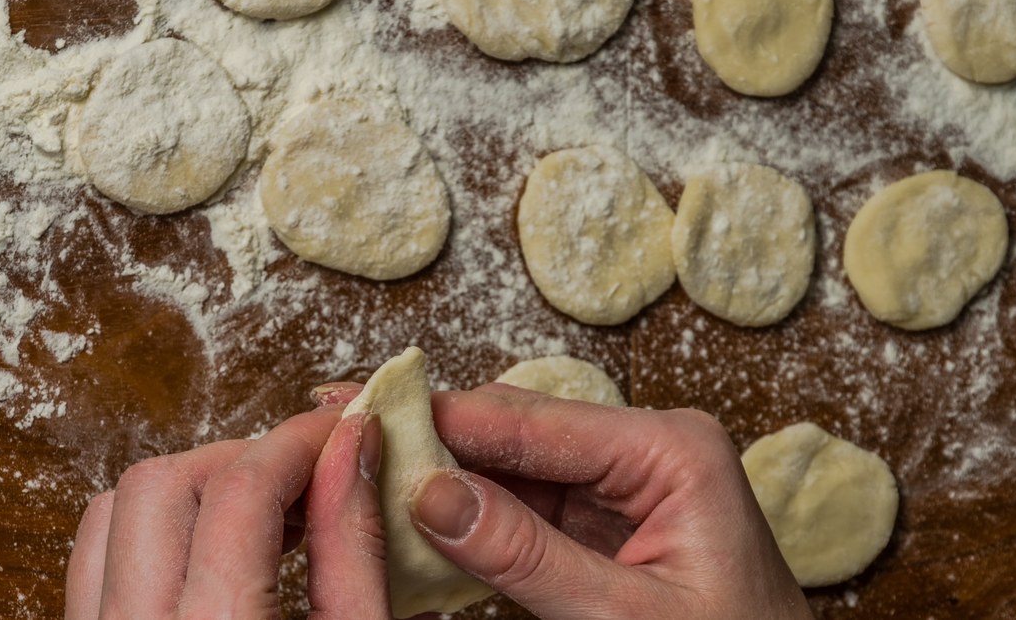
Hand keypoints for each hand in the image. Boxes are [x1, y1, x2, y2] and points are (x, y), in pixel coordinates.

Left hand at [64, 404, 393, 619]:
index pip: (238, 493)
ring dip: (193, 491)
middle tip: (309, 477)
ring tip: (267, 517)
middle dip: (242, 460)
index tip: (341, 429)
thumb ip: (356, 550)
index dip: (298, 442)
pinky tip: (220, 552)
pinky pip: (97, 560)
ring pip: (113, 512)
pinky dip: (157, 531)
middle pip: (160, 487)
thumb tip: (352, 447)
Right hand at [318, 382, 810, 618]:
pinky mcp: (604, 524)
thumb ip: (527, 556)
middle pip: (513, 432)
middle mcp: (645, 451)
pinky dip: (469, 519)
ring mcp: (622, 487)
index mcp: (670, 450)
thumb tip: (431, 495)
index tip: (368, 415)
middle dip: (432, 441)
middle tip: (345, 429)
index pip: (532, 422)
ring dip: (441, 478)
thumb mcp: (626, 615)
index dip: (443, 420)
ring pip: (509, 468)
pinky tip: (412, 515)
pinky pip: (522, 509)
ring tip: (363, 468)